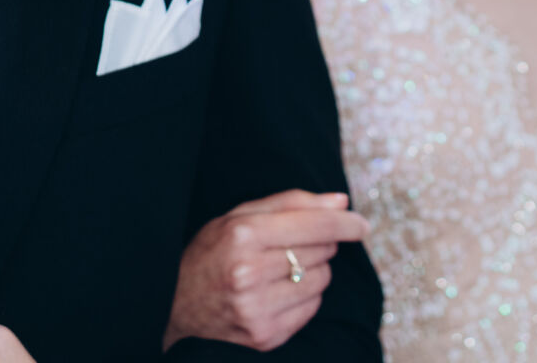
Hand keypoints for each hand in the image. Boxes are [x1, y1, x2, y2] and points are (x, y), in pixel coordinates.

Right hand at [164, 189, 371, 351]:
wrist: (175, 308)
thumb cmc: (209, 254)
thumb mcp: (237, 218)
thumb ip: (290, 204)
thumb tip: (341, 201)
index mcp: (242, 236)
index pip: (314, 225)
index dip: (345, 222)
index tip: (362, 224)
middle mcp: (249, 273)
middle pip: (321, 251)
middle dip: (320, 244)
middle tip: (295, 244)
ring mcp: (257, 308)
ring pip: (321, 280)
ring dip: (313, 271)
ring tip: (281, 269)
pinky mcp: (265, 335)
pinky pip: (312, 308)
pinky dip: (305, 296)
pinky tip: (278, 292)